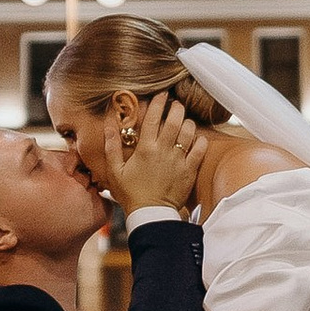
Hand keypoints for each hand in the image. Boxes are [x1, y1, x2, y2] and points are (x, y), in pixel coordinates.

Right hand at [107, 92, 201, 218]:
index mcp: (145, 149)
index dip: (158, 103)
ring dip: (188, 122)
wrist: (151, 215)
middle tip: (175, 104)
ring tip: (185, 121)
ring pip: (189, 132)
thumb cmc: (131, 194)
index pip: (152, 118)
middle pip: (174, 120)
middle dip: (176, 107)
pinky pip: (200, 149)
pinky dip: (200, 140)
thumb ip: (111, 146)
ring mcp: (178, 161)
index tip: (161, 95)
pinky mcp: (189, 171)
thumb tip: (109, 124)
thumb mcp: (115, 171)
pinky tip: (196, 138)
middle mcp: (163, 151)